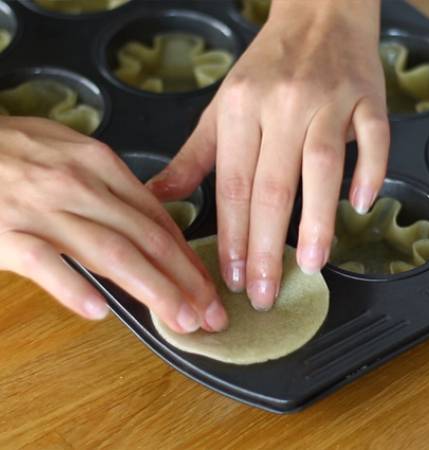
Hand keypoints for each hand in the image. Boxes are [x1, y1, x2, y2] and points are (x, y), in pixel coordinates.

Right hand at [0, 116, 226, 332]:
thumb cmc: (13, 150)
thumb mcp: (71, 153)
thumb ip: (111, 186)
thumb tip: (151, 221)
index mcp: (100, 165)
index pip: (159, 219)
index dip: (188, 257)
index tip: (208, 285)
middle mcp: (79, 185)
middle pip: (147, 239)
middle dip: (186, 280)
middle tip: (210, 313)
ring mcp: (43, 207)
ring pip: (112, 253)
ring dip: (153, 290)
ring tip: (180, 319)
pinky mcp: (4, 231)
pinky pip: (45, 262)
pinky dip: (73, 286)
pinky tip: (99, 312)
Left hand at [148, 0, 389, 309]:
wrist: (318, 12)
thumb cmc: (268, 65)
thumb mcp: (222, 105)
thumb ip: (195, 157)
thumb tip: (160, 199)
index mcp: (240, 108)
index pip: (233, 184)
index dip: (231, 235)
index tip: (232, 277)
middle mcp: (282, 104)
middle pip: (273, 185)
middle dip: (267, 246)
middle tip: (266, 292)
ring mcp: (328, 99)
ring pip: (323, 165)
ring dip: (318, 219)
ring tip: (311, 264)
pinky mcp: (367, 96)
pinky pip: (373, 137)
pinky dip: (370, 171)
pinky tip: (362, 204)